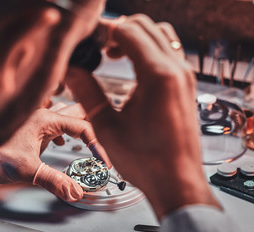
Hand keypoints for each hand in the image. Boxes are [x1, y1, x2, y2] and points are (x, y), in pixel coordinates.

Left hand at [0, 103, 110, 201]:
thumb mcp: (26, 170)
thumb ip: (53, 181)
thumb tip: (76, 192)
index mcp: (44, 119)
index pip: (81, 126)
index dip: (97, 144)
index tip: (102, 162)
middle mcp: (41, 116)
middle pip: (76, 113)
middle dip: (92, 126)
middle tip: (103, 142)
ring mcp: (35, 123)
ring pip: (65, 119)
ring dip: (79, 130)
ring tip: (89, 143)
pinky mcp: (30, 132)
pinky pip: (53, 127)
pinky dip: (64, 135)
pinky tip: (61, 145)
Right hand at [65, 14, 219, 218]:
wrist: (176, 181)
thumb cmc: (145, 160)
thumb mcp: (106, 126)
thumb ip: (86, 90)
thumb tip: (70, 69)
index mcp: (157, 76)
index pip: (128, 31)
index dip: (104, 31)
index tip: (88, 40)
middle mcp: (176, 70)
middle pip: (145, 25)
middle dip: (118, 30)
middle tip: (97, 46)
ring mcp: (184, 76)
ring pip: (160, 34)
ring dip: (135, 37)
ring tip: (113, 54)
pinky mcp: (186, 85)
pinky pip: (169, 51)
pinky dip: (149, 48)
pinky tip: (133, 67)